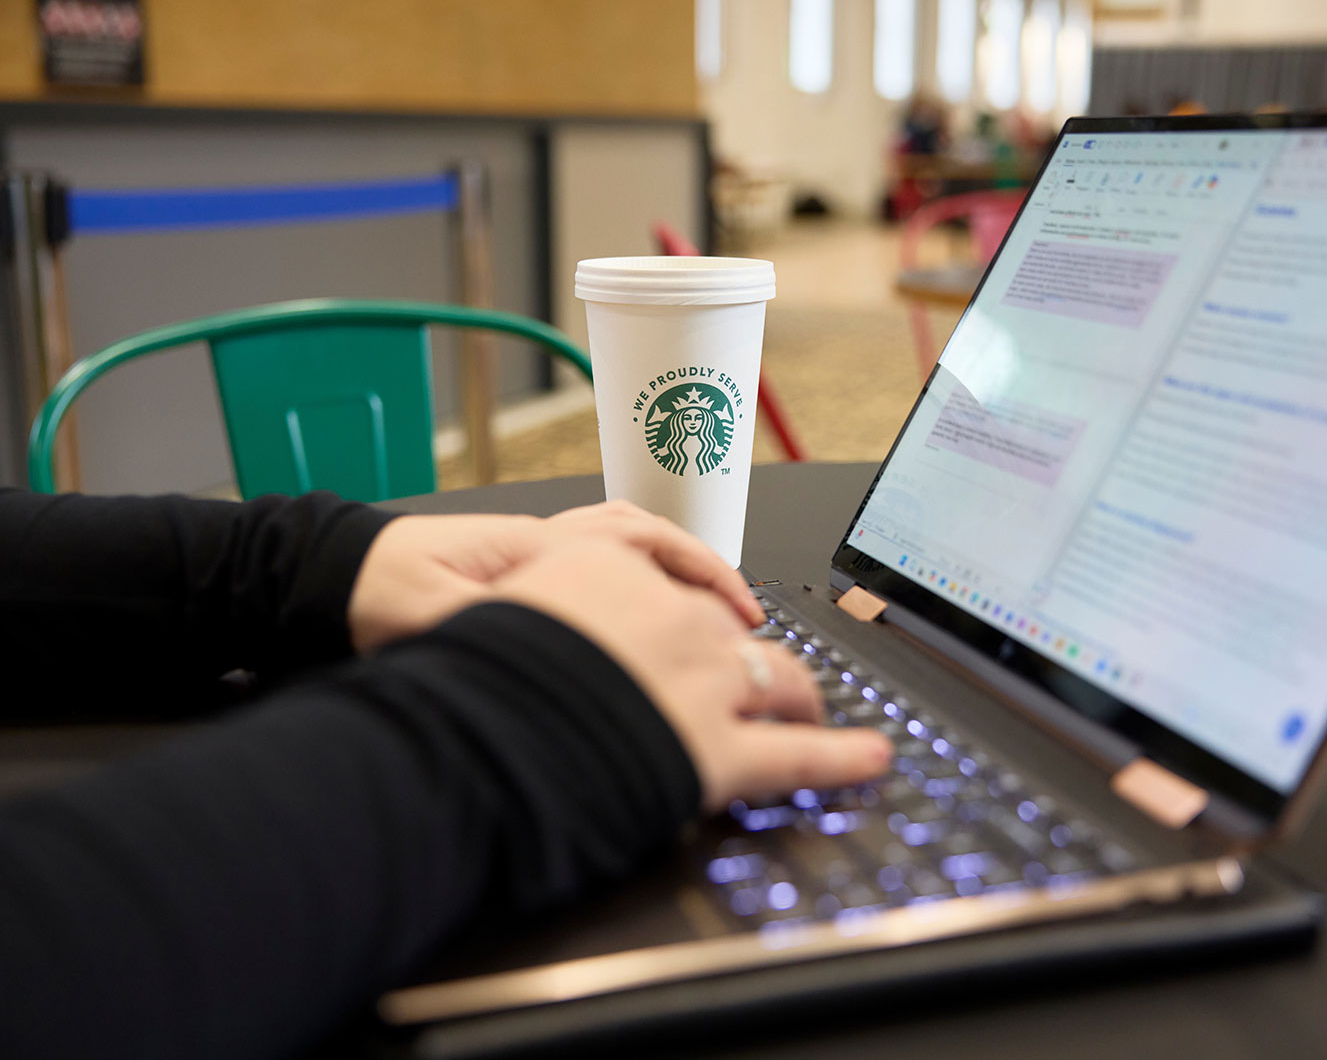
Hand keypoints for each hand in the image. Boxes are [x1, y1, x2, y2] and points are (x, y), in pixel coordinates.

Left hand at [347, 501, 762, 652]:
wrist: (336, 577)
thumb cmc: (378, 593)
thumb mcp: (436, 623)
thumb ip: (497, 637)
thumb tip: (554, 660)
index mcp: (539, 547)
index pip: (641, 543)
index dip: (699, 576)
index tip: (738, 613)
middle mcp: (548, 541)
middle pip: (649, 537)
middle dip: (705, 573)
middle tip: (744, 619)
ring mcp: (540, 553)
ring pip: (628, 545)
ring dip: (677, 572)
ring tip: (715, 616)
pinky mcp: (527, 574)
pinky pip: (602, 563)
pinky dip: (641, 579)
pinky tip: (651, 618)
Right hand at [491, 541, 892, 810]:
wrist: (454, 726)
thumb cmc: (461, 672)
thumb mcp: (495, 614)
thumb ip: (541, 612)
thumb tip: (553, 632)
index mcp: (612, 569)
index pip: (671, 585)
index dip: (687, 618)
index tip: (690, 631)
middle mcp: (671, 615)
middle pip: (731, 632)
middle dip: (744, 659)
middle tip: (747, 680)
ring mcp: (702, 678)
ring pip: (777, 680)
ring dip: (797, 698)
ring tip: (812, 713)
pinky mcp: (718, 748)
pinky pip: (797, 755)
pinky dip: (840, 758)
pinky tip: (871, 758)